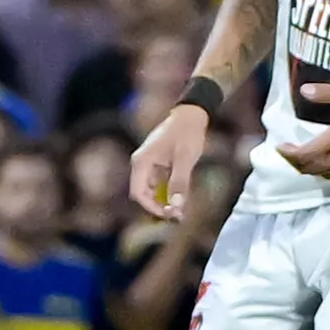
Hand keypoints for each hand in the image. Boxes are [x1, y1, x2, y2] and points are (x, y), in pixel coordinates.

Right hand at [129, 99, 209, 216]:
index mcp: (141, 162)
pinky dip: (168, 192)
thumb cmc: (187, 133)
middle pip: (143, 194)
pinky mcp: (157, 164)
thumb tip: (176, 206)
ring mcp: (148, 163)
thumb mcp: (185, 159)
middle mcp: (141, 163)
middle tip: (178, 216)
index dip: (151, 208)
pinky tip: (181, 198)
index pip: (138, 193)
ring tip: (181, 210)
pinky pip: (159, 184)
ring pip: (151, 191)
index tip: (169, 214)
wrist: (191, 114)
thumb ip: (179, 183)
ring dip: (163, 201)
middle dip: (158, 207)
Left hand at [285, 80, 329, 177]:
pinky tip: (317, 161)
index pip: (303, 154)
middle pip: (306, 167)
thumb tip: (304, 90)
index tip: (280, 145)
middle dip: (292, 161)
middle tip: (286, 150)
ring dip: (304, 167)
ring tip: (298, 155)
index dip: (287, 153)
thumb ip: (328, 93)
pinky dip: (318, 171)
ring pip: (318, 174)